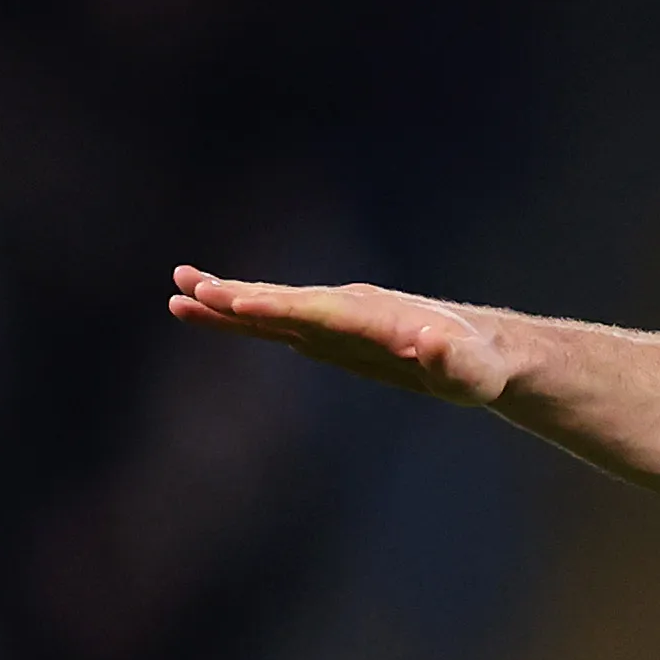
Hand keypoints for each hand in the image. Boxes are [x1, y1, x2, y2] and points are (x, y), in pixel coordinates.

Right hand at [166, 266, 532, 404]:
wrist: (482, 351)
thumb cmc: (480, 367)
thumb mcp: (474, 373)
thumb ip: (455, 362)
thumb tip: (433, 344)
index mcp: (380, 318)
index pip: (323, 312)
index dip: (283, 309)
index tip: (240, 304)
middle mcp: (350, 310)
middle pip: (287, 302)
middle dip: (239, 296)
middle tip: (188, 287)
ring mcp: (335, 319)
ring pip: (274, 309)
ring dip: (227, 302)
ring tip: (177, 293)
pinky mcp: (328, 333)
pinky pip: (277, 323)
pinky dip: (242, 317)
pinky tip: (206, 309)